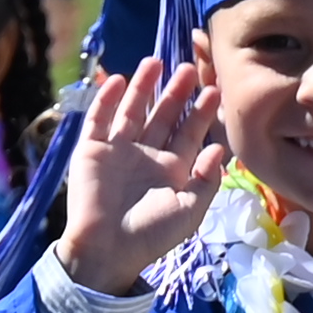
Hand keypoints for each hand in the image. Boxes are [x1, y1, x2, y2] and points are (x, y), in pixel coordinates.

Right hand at [54, 53, 229, 296]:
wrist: (107, 250)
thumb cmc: (151, 234)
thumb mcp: (189, 211)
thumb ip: (206, 180)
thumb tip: (221, 148)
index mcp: (171, 170)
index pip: (188, 133)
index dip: (200, 112)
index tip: (214, 89)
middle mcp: (146, 155)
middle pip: (163, 116)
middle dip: (175, 93)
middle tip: (189, 67)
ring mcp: (118, 150)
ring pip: (132, 111)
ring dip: (143, 87)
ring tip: (156, 62)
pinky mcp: (91, 150)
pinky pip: (99, 119)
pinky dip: (107, 100)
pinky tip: (118, 79)